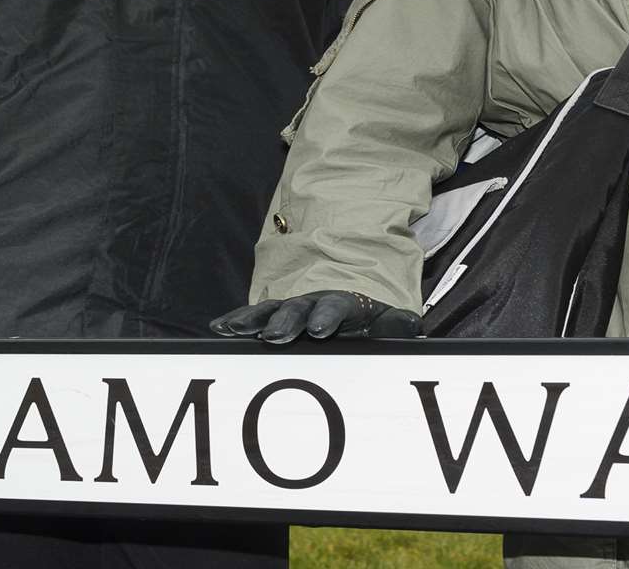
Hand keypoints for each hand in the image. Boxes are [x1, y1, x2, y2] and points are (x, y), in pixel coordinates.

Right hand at [210, 291, 421, 343]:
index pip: (335, 305)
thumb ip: (397, 324)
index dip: (327, 316)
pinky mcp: (276, 316)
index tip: (319, 331)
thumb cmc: (371, 315)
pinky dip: (237, 320)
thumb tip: (410, 325)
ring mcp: (292, 306)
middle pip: (298, 308)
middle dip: (285, 321)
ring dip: (253, 320)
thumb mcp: (390, 318)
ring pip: (271, 309)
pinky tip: (219, 328)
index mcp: (344, 301)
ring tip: (234, 331)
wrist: (353, 292)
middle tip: (273, 337)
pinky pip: (254, 316)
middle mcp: (314, 300)